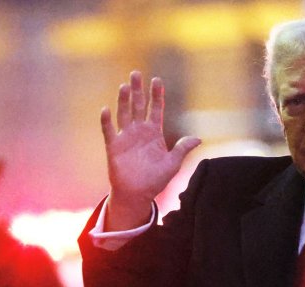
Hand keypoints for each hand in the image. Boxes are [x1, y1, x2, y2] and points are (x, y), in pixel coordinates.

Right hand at [100, 71, 200, 229]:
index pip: (155, 109)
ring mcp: (125, 137)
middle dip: (137, 90)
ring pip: (124, 114)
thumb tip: (198, 138)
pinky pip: (109, 131)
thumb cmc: (156, 179)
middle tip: (136, 73)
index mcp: (154, 133)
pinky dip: (106, 121)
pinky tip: (106, 109)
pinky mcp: (113, 146)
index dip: (156, 95)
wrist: (138, 194)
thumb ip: (182, 149)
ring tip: (125, 86)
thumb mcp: (173, 164)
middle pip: (138, 106)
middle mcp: (139, 131)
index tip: (157, 80)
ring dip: (123, 100)